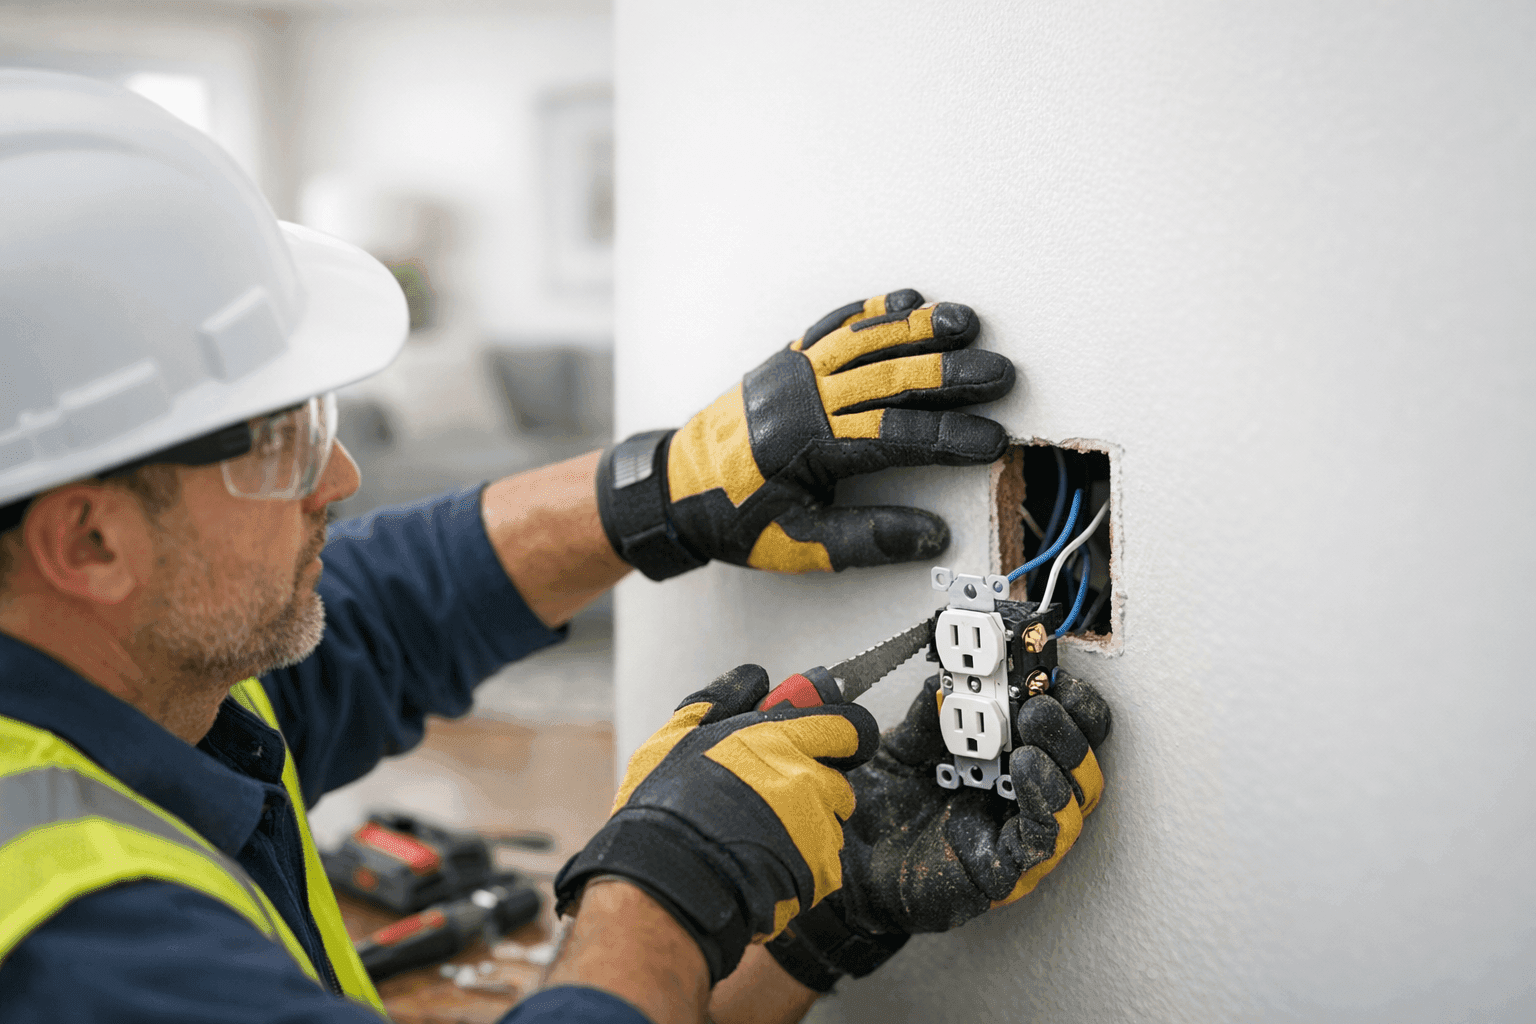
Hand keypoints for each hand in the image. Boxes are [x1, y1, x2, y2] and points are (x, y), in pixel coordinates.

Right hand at [554, 664, 880, 983]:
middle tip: (773, 801)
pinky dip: (801, 866)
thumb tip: (754, 678)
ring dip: (806, 827)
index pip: (848, 727)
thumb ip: (719, 701)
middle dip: (815, 786)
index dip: (839, 736)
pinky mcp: (821, 871)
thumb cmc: (663, 809)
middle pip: (838, 780)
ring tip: (759, 840)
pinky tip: (764, 868)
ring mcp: (817, 828)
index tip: (826, 743)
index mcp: (778, 741)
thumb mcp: (675, 739)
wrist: (666, 882)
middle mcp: (807, 780)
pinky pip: (823, 863)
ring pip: (829, 823)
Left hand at [596, 290, 1015, 578]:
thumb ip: (865, 541)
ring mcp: (794, 371)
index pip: (894, 438)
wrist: (675, 486)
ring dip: (919, 327)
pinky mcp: (787, 357)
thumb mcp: (797, 545)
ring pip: (866, 339)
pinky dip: (874, 311)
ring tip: (967, 322)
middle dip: (951, 375)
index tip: (994, 442)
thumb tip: (932, 537)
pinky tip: (908, 300)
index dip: (949, 439)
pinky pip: (836, 324)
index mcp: (807, 447)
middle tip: (1003, 373)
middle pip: (890, 378)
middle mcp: (803, 398)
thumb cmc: (737, 519)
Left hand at [764, 670, 1110, 988]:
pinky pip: (1046, 836)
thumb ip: (933, 709)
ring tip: (1036, 720)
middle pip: (1082, 754)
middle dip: (1073, 717)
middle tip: (1044, 692)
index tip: (1046, 662)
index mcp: (1007, 755)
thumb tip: (955, 671)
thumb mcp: (905, 742)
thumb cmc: (885, 806)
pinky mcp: (1010, 868)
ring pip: (1077, 795)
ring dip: (1065, 752)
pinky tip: (1026, 768)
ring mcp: (1021, 830)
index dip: (1063, 691)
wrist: (851, 858)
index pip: (1061, 720)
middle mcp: (1023, 791)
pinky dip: (1045, 798)